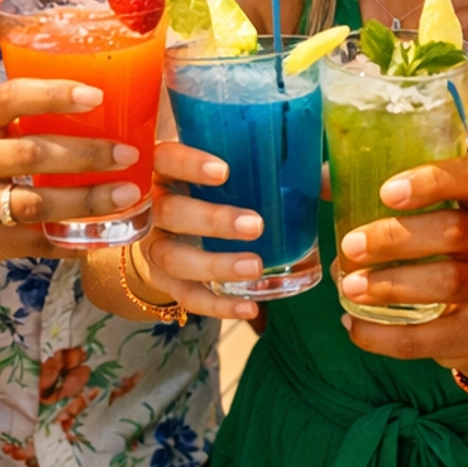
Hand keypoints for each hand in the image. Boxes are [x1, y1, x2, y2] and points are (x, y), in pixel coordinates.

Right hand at [0, 79, 140, 273]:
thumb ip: (19, 122)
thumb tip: (99, 105)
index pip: (8, 99)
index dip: (53, 94)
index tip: (97, 96)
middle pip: (30, 154)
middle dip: (85, 154)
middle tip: (127, 153)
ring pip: (35, 204)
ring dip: (86, 200)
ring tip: (127, 194)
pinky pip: (35, 243)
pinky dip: (72, 240)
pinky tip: (104, 235)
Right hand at [134, 141, 262, 320]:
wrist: (161, 226)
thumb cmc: (199, 185)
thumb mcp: (212, 167)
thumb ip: (254, 162)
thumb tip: (318, 172)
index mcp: (160, 169)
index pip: (164, 159)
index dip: (188, 165)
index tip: (224, 172)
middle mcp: (149, 206)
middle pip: (169, 212)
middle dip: (211, 220)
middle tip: (254, 225)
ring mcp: (151, 245)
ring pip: (174, 257)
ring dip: (215, 264)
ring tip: (254, 267)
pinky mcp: (161, 279)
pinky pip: (185, 296)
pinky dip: (217, 305)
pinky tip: (249, 307)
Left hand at [338, 155, 467, 368]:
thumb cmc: (453, 254)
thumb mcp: (436, 220)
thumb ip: (388, 199)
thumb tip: (322, 182)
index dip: (432, 183)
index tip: (387, 193)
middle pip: (454, 231)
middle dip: (396, 238)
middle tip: (351, 245)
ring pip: (447, 282)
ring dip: (391, 285)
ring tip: (349, 287)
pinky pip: (429, 338)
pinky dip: (385, 336)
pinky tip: (354, 326)